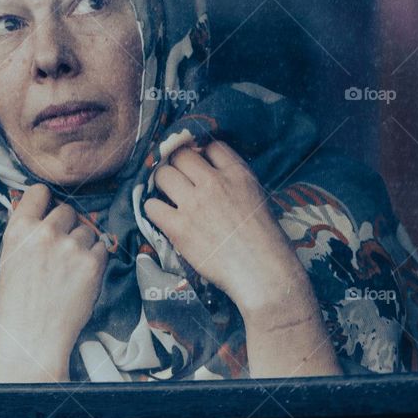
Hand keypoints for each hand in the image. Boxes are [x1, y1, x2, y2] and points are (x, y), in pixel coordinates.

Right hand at [0, 183, 107, 379]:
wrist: (34, 337)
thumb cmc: (17, 303)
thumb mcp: (8, 259)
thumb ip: (25, 233)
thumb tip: (43, 212)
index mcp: (19, 230)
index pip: (39, 192)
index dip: (45, 201)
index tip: (48, 210)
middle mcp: (46, 233)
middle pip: (67, 210)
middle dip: (66, 225)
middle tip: (61, 248)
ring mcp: (71, 247)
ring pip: (87, 229)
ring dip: (83, 243)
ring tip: (70, 267)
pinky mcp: (93, 263)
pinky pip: (101, 247)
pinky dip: (95, 258)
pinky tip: (81, 276)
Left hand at [142, 139, 313, 323]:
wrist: (262, 272)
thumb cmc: (266, 240)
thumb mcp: (257, 197)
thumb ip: (234, 182)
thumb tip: (210, 174)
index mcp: (237, 174)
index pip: (211, 146)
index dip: (202, 153)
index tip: (199, 165)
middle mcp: (213, 183)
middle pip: (181, 155)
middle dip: (177, 163)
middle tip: (178, 178)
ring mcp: (194, 204)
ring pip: (162, 175)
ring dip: (162, 182)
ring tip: (168, 195)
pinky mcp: (179, 228)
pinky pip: (151, 206)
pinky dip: (154, 209)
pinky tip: (162, 216)